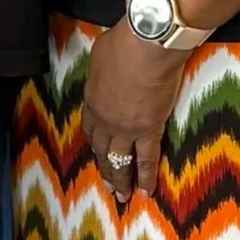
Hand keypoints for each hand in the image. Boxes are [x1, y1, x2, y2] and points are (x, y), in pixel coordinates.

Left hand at [81, 21, 187, 203]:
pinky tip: (146, 192)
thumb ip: (102, 69)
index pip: (90, 128)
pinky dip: (146, 177)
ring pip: (119, 159)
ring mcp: (125, 128)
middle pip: (101, 148)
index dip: (94, 142)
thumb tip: (107, 68)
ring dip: (121, 179)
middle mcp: (104, 119)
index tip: (97, 152)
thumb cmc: (123, 43)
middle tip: (108, 186)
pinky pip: (146, 159)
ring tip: (123, 196)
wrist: (146, 45)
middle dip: (104, 167)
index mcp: (92, 100)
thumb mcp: (100, 54)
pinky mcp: (148, 130)